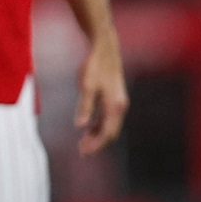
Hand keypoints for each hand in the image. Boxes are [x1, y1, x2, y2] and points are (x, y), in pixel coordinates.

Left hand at [75, 32, 128, 155]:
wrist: (104, 48)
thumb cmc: (94, 66)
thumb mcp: (86, 86)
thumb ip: (84, 106)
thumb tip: (80, 126)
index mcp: (115, 106)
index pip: (107, 133)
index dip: (96, 145)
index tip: (84, 152)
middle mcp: (120, 106)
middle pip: (110, 132)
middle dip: (97, 143)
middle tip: (82, 152)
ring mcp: (118, 102)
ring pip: (109, 125)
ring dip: (97, 135)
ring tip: (83, 143)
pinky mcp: (113, 97)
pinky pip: (107, 117)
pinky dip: (98, 125)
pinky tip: (87, 128)